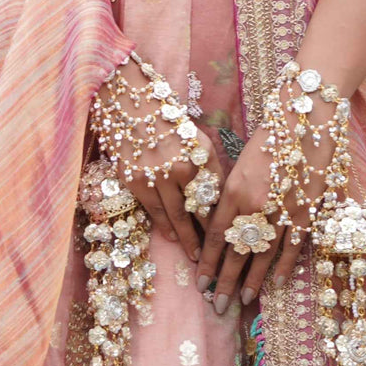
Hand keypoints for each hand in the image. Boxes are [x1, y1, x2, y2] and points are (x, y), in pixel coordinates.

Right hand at [90, 51, 223, 267]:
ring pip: (179, 216)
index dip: (227, 219)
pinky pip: (156, 211)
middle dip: (212, 238)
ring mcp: (160, 176)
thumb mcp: (198, 139)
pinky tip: (173, 238)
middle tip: (219, 261)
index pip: (220, 196)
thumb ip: (209, 167)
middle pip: (202, 211)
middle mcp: (185, 167)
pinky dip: (166, 227)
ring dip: (189, 239)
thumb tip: (220, 199)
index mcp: (204, 155)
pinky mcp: (138, 181)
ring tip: (197, 257)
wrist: (131, 104)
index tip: (234, 237)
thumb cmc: (168, 121)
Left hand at [196, 65, 347, 313]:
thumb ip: (232, 196)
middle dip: (223, 281)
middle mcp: (255, 206)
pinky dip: (283, 268)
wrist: (305, 119)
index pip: (215, 236)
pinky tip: (275, 284)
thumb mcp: (240, 165)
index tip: (199, 283)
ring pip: (262, 256)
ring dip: (251, 281)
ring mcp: (281, 213)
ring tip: (241, 300)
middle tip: (216, 305)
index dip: (207, 262)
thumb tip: (223, 225)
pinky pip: (292, 248)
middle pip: (235, 253)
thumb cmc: (269, 137)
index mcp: (234, 191)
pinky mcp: (306, 213)